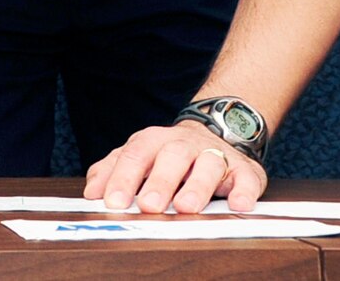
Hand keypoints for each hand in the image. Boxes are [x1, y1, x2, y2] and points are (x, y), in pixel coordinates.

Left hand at [82, 120, 266, 213]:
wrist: (216, 133)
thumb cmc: (168, 155)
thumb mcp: (137, 157)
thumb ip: (111, 171)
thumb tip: (92, 193)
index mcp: (153, 141)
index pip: (134, 156)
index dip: (122, 178)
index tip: (113, 202)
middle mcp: (183, 145)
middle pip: (171, 158)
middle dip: (159, 182)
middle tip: (148, 205)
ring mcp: (215, 155)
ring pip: (208, 165)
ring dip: (198, 186)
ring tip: (187, 207)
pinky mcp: (244, 170)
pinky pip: (247, 178)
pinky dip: (244, 191)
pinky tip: (238, 204)